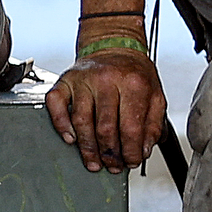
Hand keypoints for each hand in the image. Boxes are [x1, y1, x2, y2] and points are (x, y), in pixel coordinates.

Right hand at [44, 50, 165, 172]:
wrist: (114, 46)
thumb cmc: (133, 73)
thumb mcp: (155, 95)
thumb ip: (153, 124)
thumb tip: (142, 150)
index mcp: (133, 83)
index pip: (131, 127)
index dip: (131, 151)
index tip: (130, 161)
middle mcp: (107, 79)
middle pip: (105, 128)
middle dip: (109, 154)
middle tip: (112, 165)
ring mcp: (83, 80)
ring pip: (81, 122)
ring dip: (87, 148)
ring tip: (94, 162)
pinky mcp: (65, 81)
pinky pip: (56, 106)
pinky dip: (61, 125)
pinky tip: (71, 139)